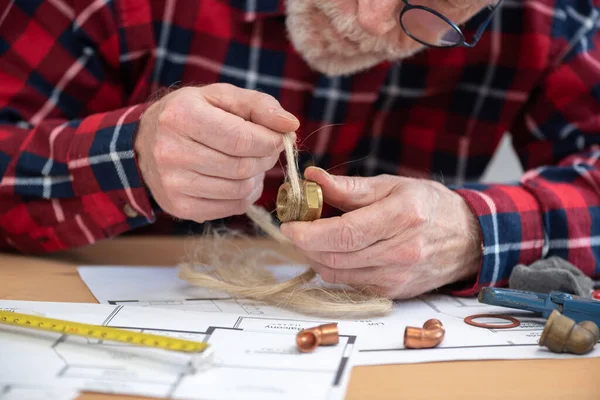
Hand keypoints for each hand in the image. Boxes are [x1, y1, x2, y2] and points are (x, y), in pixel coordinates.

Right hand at [135, 84, 298, 221]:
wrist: (143, 144)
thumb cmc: (190, 115)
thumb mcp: (220, 96)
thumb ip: (259, 105)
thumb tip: (291, 125)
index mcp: (181, 116)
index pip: (241, 139)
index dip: (270, 141)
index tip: (278, 137)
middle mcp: (171, 152)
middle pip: (242, 167)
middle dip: (265, 159)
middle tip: (266, 150)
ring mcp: (173, 184)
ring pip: (239, 190)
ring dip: (257, 178)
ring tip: (251, 163)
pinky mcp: (179, 207)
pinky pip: (232, 208)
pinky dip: (245, 194)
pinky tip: (239, 180)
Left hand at [279, 168, 481, 298]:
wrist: (467, 238)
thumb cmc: (427, 205)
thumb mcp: (392, 185)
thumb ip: (350, 187)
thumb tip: (312, 178)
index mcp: (402, 217)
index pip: (344, 234)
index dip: (309, 233)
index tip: (289, 225)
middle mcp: (401, 252)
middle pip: (336, 257)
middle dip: (307, 245)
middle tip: (298, 229)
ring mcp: (398, 277)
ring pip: (338, 275)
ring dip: (317, 257)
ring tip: (317, 238)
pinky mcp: (394, 292)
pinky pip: (350, 284)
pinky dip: (336, 269)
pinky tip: (338, 253)